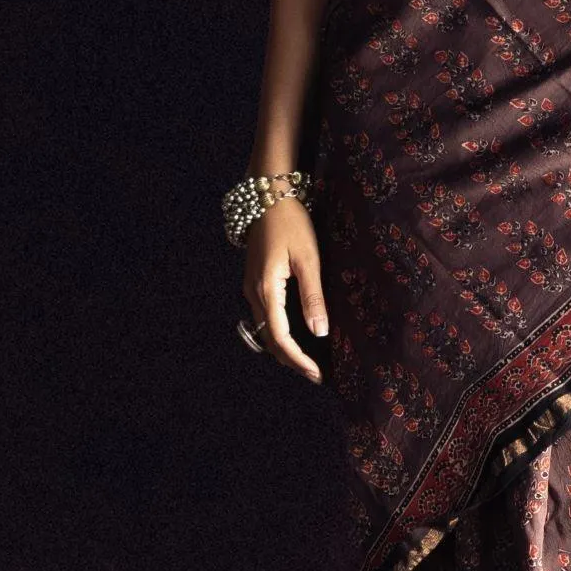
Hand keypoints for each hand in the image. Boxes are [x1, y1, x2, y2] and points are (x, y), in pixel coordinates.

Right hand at [242, 193, 327, 379]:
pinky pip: (265, 317)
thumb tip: (320, 332)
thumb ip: (313, 296)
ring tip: (309, 360)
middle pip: (270, 340)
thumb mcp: (308, 258)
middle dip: (292, 360)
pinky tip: (297, 335)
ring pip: (265, 330)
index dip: (298, 360)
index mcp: (266, 290)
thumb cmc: (291, 222)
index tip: (317, 374)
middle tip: (317, 374)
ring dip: (285, 348)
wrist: (267, 195)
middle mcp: (253, 293)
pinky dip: (279, 333)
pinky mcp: (255, 282)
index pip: (280, 338)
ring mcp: (251, 288)